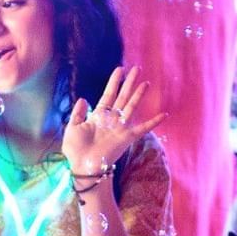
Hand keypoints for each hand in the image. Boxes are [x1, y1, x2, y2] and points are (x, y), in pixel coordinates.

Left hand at [61, 65, 166, 179]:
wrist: (82, 166)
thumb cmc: (75, 150)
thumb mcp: (72, 127)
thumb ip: (78, 112)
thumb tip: (83, 98)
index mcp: (98, 116)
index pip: (108, 95)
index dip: (114, 82)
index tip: (120, 69)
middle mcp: (111, 120)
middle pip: (123, 97)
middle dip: (129, 83)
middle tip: (136, 68)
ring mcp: (120, 128)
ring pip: (132, 107)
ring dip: (138, 94)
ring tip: (146, 82)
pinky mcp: (127, 138)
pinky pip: (143, 128)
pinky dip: (154, 122)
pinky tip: (164, 114)